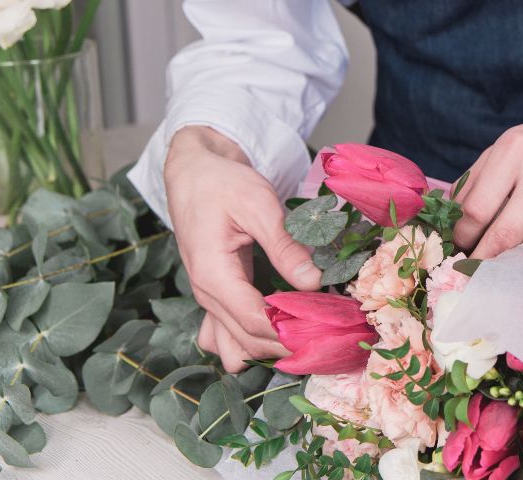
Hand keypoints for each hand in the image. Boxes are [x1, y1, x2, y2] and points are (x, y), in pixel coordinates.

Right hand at [164, 126, 321, 371]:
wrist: (193, 173)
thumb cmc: (222, 183)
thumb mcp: (258, 204)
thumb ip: (285, 245)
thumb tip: (315, 281)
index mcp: (213, 274)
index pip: (254, 322)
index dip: (291, 331)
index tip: (327, 326)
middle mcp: (207, 294)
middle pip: (247, 342)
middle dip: (287, 344)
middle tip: (328, 332)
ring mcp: (208, 298)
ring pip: (234, 347)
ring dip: (267, 348)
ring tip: (306, 331)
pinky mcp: (216, 295)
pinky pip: (226, 336)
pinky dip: (251, 341)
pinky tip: (280, 328)